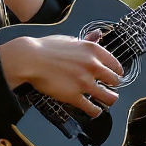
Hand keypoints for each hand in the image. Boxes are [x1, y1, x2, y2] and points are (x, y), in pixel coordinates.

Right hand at [0, 31, 123, 115]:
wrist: (30, 59)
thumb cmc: (46, 48)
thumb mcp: (70, 39)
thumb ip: (87, 41)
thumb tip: (97, 35)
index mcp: (93, 50)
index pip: (115, 65)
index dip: (116, 72)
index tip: (114, 75)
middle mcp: (93, 66)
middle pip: (115, 81)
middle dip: (113, 86)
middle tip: (108, 88)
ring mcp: (85, 82)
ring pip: (109, 97)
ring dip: (109, 100)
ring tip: (107, 101)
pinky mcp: (74, 96)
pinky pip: (92, 108)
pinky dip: (95, 111)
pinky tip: (94, 111)